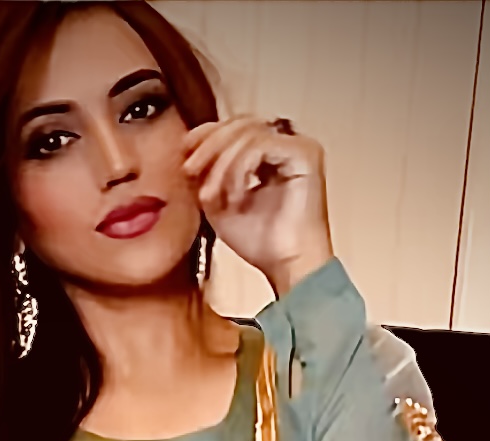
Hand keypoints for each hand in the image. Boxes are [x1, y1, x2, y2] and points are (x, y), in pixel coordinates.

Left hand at [183, 115, 332, 296]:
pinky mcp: (305, 153)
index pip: (236, 128)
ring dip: (221, 163)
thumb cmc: (262, 243)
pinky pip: (261, 145)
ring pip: (248, 132)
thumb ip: (207, 175)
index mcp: (270, 153)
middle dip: (210, 145)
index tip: (184, 152)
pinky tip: (234, 196)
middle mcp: (286, 144)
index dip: (208, 134)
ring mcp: (298, 146)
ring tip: (210, 196)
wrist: (288, 267)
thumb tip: (185, 150)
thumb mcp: (219, 204)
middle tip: (190, 170)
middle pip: (241, 123)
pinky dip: (239, 168)